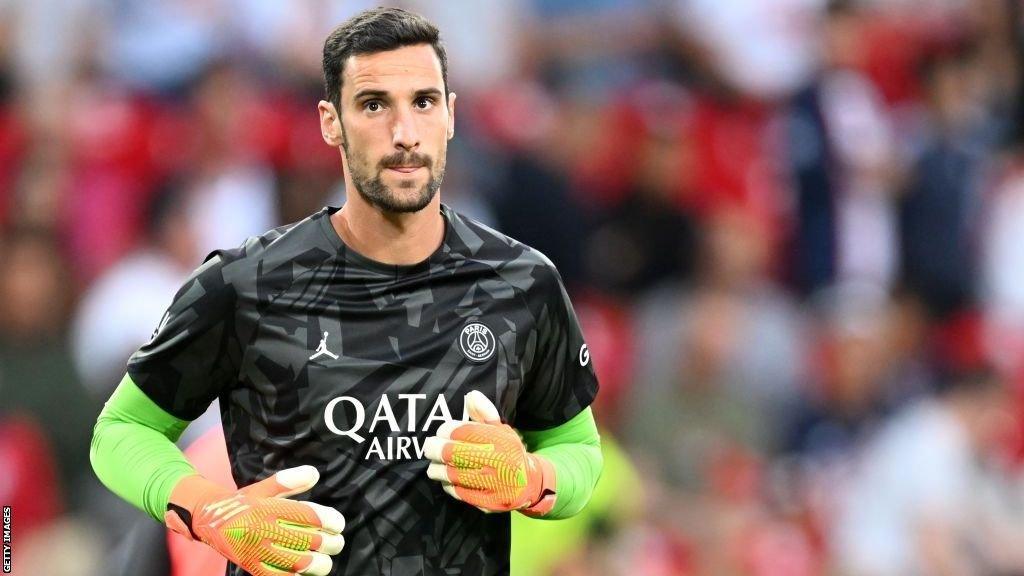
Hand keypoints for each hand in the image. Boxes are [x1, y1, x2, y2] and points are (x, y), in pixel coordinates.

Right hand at [165, 465, 344, 575]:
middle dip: (329, 544)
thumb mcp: (263, 488)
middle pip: (307, 540)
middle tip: (337, 542)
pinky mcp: (251, 567)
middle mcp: (263, 530)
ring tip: (325, 560)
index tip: (338, 524)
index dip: (329, 521)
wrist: (207, 520)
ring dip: (317, 564)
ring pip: (296, 563)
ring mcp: (257, 551)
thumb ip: (288, 481)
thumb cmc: (242, 503)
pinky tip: (305, 572)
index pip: (308, 515)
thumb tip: (315, 473)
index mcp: (269, 508)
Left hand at [424, 391, 555, 513]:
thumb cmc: (508, 452)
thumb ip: (484, 413)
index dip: (447, 430)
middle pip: (455, 453)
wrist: (528, 484)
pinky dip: (447, 484)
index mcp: (500, 440)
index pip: (465, 432)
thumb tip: (471, 395)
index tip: (441, 431)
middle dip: (436, 449)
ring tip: (434, 464)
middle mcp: (497, 461)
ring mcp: (491, 483)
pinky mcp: (486, 501)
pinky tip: (446, 479)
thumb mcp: (501, 429)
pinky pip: (458, 492)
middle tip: (429, 447)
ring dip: (438, 468)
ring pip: (453, 474)